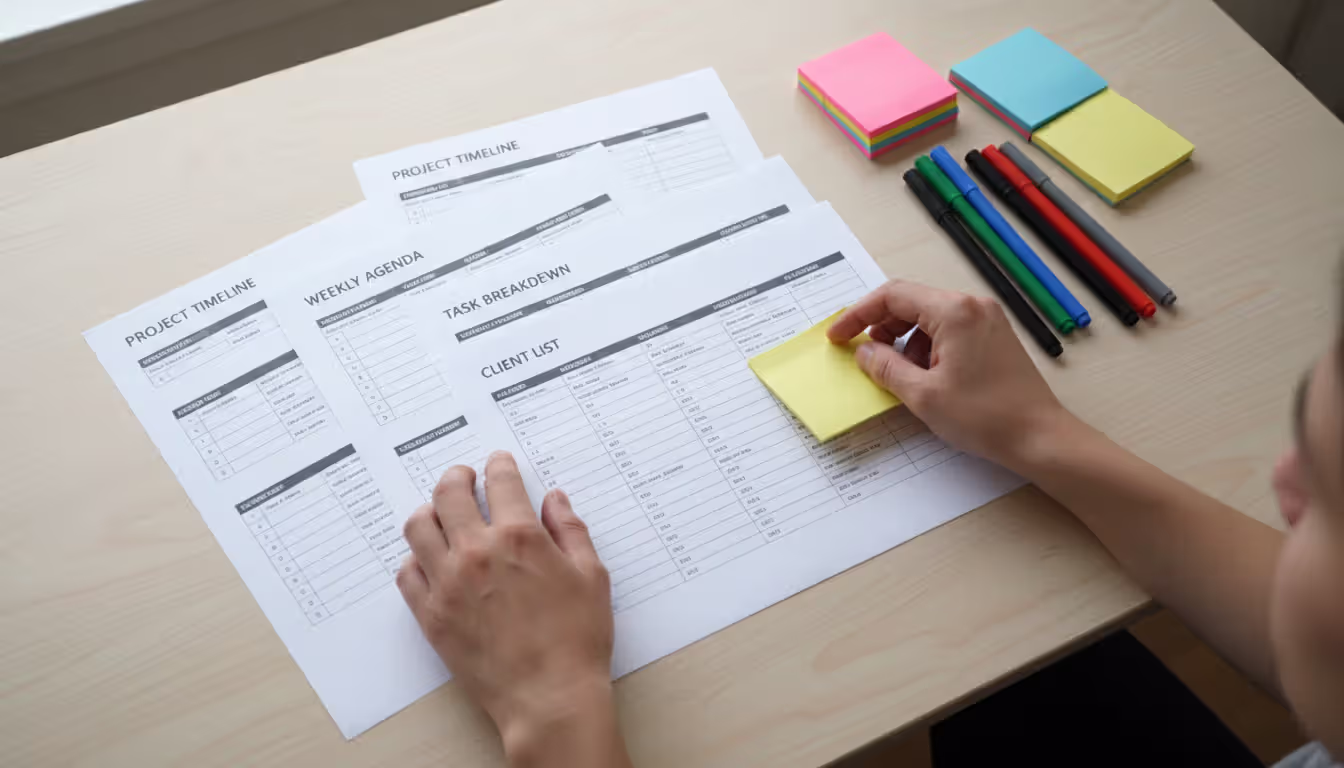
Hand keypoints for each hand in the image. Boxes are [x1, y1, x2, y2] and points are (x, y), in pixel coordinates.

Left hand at [399, 452, 628, 767]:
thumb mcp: (591, 576)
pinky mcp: (432, 616)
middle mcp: (477, 553)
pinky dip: (415, 559)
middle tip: (464, 477)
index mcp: (519, 537)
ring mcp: (448, 584)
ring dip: (430, 511)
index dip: (499, 465)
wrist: (549, 697)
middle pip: (449, 493)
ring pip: (419, 527)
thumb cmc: (576, 640)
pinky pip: (407, 574)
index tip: (498, 463)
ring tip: (441, 513)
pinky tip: (430, 560)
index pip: (501, 482)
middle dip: (457, 476)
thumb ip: (570, 531)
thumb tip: (555, 500)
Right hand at [828, 280, 1071, 470]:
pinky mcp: (993, 337)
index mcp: (954, 311)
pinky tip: (924, 377)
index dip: (859, 314)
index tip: (838, 336)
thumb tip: (864, 352)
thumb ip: (886, 368)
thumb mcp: (923, 395)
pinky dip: (927, 347)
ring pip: (929, 318)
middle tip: (864, 357)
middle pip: (911, 302)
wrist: (1039, 437)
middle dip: (881, 327)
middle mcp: (972, 306)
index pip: (893, 296)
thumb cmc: (986, 416)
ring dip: (905, 341)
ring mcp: (986, 320)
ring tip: (899, 374)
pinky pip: (948, 331)